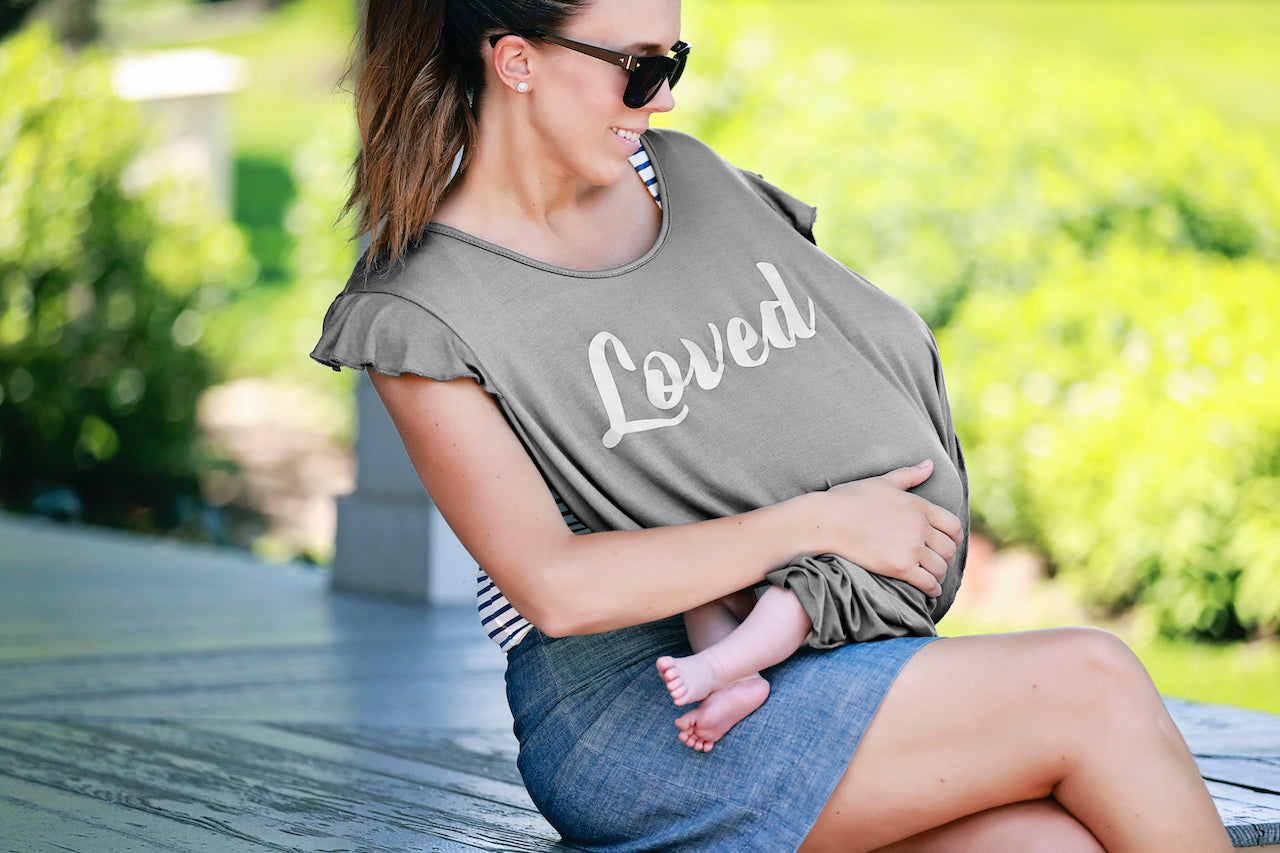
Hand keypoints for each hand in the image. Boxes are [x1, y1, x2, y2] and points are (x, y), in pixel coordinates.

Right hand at [813, 459, 961, 596]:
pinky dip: (932, 589)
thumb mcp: (882, 482)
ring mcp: (911, 548)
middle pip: (949, 549)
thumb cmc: (850, 499)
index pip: (954, 526)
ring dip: (938, 574)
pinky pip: (928, 583)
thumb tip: (930, 464)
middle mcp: (920, 527)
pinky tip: (928, 590)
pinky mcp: (900, 567)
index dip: (955, 537)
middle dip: (945, 557)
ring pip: (940, 567)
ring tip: (932, 576)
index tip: (948, 543)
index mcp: (919, 506)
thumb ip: (909, 475)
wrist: (827, 520)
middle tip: (937, 562)